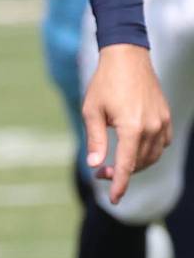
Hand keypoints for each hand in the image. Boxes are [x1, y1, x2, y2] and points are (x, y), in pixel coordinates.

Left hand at [82, 44, 170, 204]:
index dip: (119, 185)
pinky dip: (148, 152)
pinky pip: (161, 144)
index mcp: (132, 128)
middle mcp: (151, 127)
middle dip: (121, 173)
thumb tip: (94, 164)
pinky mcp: (166, 117)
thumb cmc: (104, 83)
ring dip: (134, 164)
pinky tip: (133, 149)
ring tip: (114, 162)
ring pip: (152, 156)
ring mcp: (162, 122)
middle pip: (139, 163)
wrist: (127, 58)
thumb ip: (95, 140)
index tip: (114, 200)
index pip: (126, 165)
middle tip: (100, 171)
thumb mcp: (91, 111)